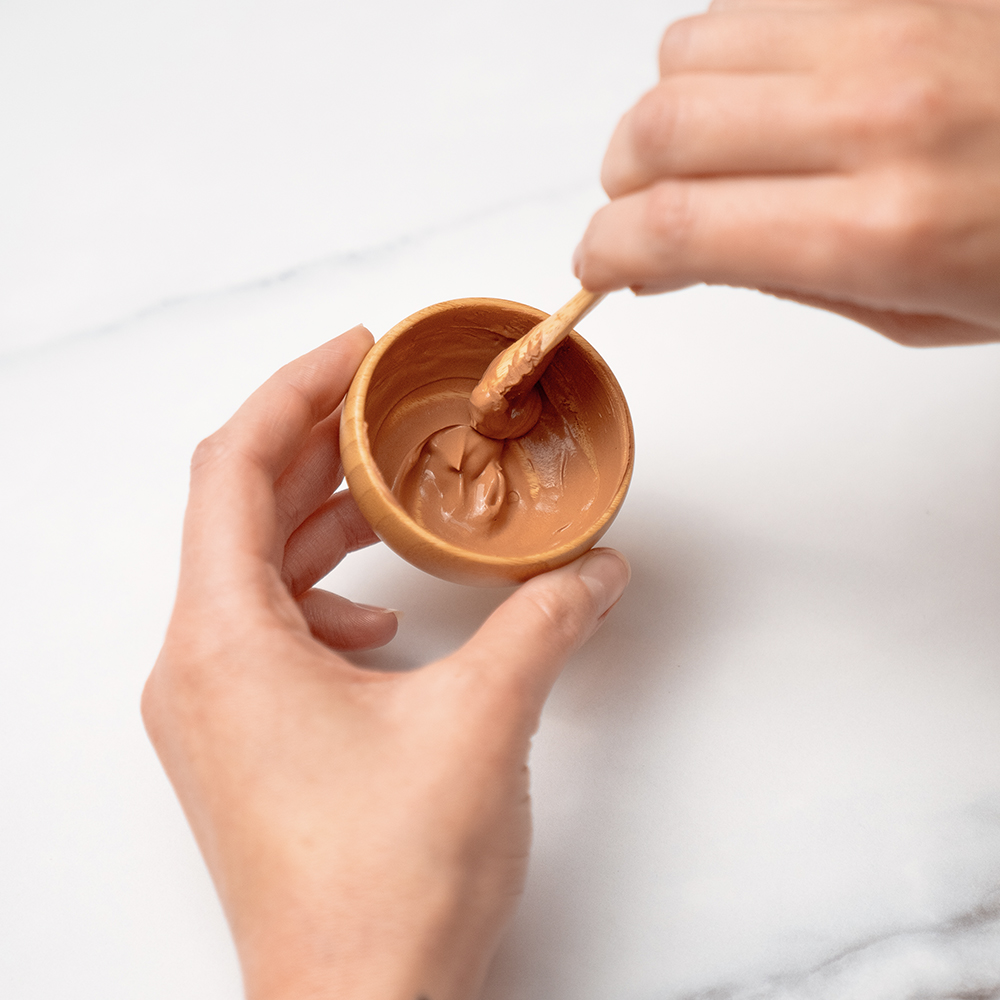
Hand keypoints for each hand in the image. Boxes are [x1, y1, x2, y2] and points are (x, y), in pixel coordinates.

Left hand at [141, 327, 629, 999]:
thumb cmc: (391, 881)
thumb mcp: (483, 721)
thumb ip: (547, 622)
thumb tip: (599, 568)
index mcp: (222, 640)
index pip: (232, 467)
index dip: (293, 390)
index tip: (358, 352)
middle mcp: (196, 667)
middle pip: (239, 509)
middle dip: (317, 444)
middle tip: (390, 405)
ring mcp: (213, 711)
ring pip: (254, 570)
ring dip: (321, 518)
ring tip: (395, 490)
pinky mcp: (243, 743)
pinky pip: (269, 630)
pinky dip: (323, 594)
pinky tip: (381, 614)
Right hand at [573, 0, 999, 345]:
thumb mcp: (917, 313)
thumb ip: (789, 278)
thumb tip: (687, 255)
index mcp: (880, 232)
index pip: (673, 228)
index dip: (606, 249)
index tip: (600, 263)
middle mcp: (878, 115)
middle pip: (660, 126)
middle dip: (621, 180)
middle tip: (639, 211)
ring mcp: (896, 27)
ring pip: (692, 46)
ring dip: (670, 109)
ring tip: (702, 148)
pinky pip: (762, 2)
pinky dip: (733, 55)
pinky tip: (764, 94)